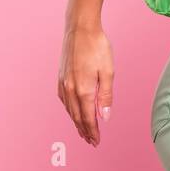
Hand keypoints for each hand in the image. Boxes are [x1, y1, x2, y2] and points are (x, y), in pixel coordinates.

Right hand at [57, 24, 114, 146]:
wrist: (80, 29)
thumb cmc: (97, 47)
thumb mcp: (109, 71)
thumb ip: (106, 96)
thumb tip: (105, 117)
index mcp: (84, 90)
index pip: (88, 118)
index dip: (93, 131)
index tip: (96, 141)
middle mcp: (71, 89)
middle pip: (77, 117)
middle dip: (84, 130)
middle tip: (91, 141)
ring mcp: (63, 83)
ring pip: (69, 110)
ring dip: (76, 122)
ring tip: (83, 131)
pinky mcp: (60, 77)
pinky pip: (64, 100)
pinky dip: (69, 110)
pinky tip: (73, 112)